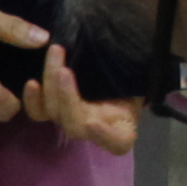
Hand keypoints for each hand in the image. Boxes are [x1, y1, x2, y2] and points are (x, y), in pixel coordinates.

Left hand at [19, 40, 139, 160]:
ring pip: (55, 114)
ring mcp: (73, 119)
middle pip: (76, 125)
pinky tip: (31, 83)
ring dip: (51, 86)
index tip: (93, 122)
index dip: (104, 136)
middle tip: (65, 70)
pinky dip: (33, 100)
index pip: (118, 141)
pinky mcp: (54, 109)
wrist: (116, 70)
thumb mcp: (142, 76)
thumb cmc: (134, 75)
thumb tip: (155, 44)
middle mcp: (96, 129)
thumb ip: (139, 71)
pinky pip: (39, 112)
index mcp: (123, 129)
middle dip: (67, 98)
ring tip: (55, 55)